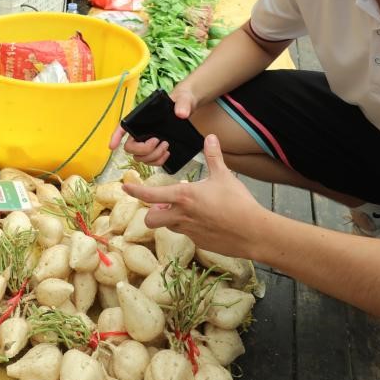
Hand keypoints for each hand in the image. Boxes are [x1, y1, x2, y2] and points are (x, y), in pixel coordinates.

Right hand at [107, 84, 199, 165]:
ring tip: (166, 147)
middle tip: (158, 141)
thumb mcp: (184, 98)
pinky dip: (158, 162)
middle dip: (143, 149)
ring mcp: (148, 141)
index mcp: (142, 118)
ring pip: (140, 157)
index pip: (123, 127)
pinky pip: (150, 161)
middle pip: (131, 147)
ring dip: (152, 156)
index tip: (112, 147)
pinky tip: (167, 154)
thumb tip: (181, 114)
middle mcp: (141, 131)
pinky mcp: (156, 149)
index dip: (116, 137)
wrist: (190, 107)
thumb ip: (183, 104)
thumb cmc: (182, 99)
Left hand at [122, 134, 268, 257]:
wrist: (253, 231)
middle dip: (151, 213)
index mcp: (183, 197)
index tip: (126, 187)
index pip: (150, 195)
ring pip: (168, 227)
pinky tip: (203, 221)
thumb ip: (213, 156)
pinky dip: (188, 228)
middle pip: (151, 219)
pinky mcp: (200, 242)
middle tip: (161, 205)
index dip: (135, 191)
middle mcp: (181, 216)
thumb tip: (210, 137)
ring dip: (170, 219)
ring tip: (184, 210)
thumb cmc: (238, 202)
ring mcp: (190, 232)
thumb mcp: (223, 176)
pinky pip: (187, 235)